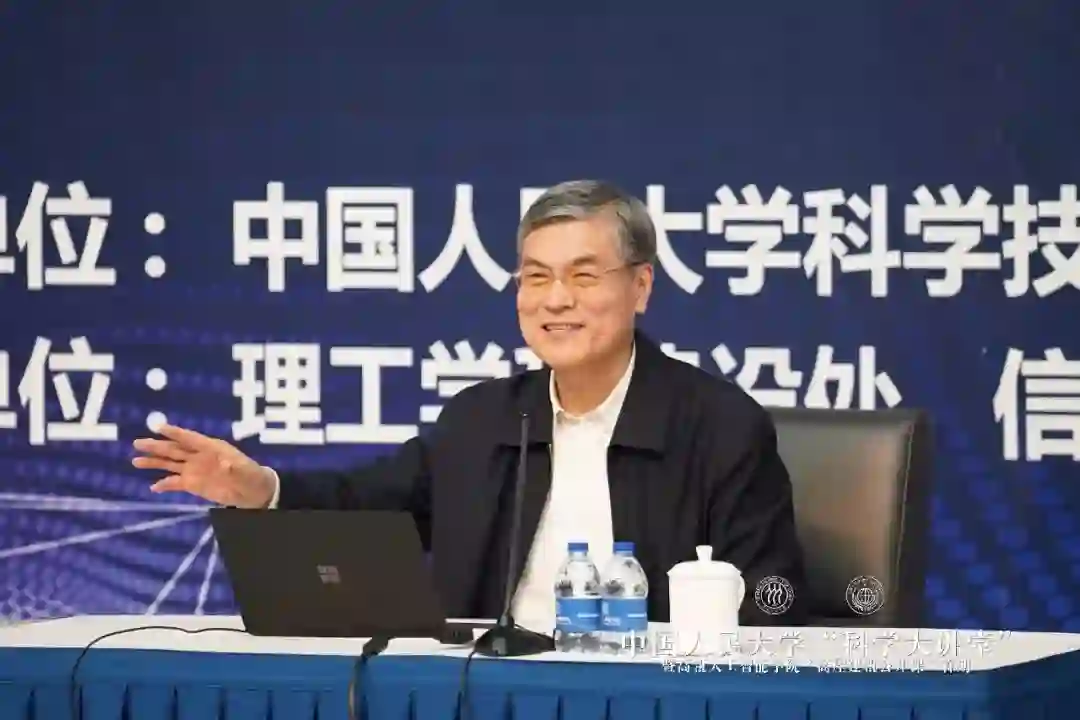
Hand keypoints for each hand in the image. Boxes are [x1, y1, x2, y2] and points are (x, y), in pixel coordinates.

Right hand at [131, 424, 274, 508]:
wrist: (253, 491)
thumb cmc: (251, 475)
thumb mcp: (245, 470)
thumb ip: (234, 467)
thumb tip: (225, 464)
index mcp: (211, 447)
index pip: (190, 438)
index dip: (175, 432)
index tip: (158, 427)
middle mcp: (199, 456)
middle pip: (174, 449)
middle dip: (157, 446)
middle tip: (137, 443)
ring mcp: (195, 470)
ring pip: (170, 464)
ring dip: (154, 462)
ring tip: (136, 461)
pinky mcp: (194, 484)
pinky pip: (176, 483)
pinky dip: (165, 485)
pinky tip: (153, 487)